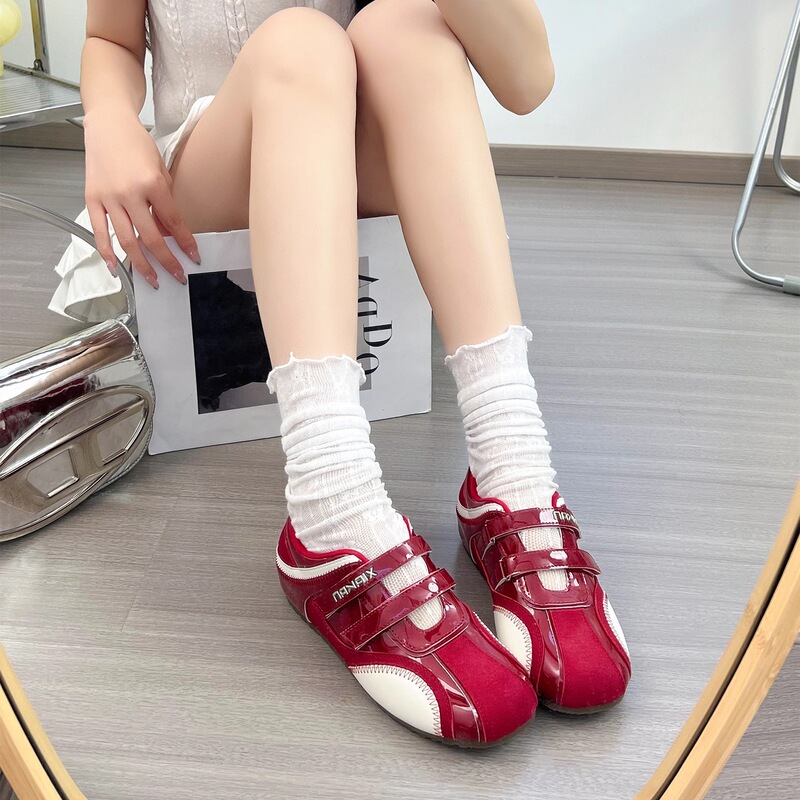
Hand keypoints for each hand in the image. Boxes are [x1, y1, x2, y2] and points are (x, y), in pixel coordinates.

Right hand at [83, 109, 198, 288]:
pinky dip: (106, 252)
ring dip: (142, 264)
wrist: (108, 124)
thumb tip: (170, 234)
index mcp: (152, 183)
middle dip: (167, 261)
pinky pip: (99, 232)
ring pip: (126, 240)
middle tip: (178, 276)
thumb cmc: (138, 145)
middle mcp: (130, 193)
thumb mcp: (161, 170)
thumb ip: (165, 202)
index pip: (173, 222)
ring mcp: (109, 198)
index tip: (194, 257)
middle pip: (151, 238)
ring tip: (154, 280)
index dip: (185, 243)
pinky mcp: (92, 199)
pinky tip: (116, 268)